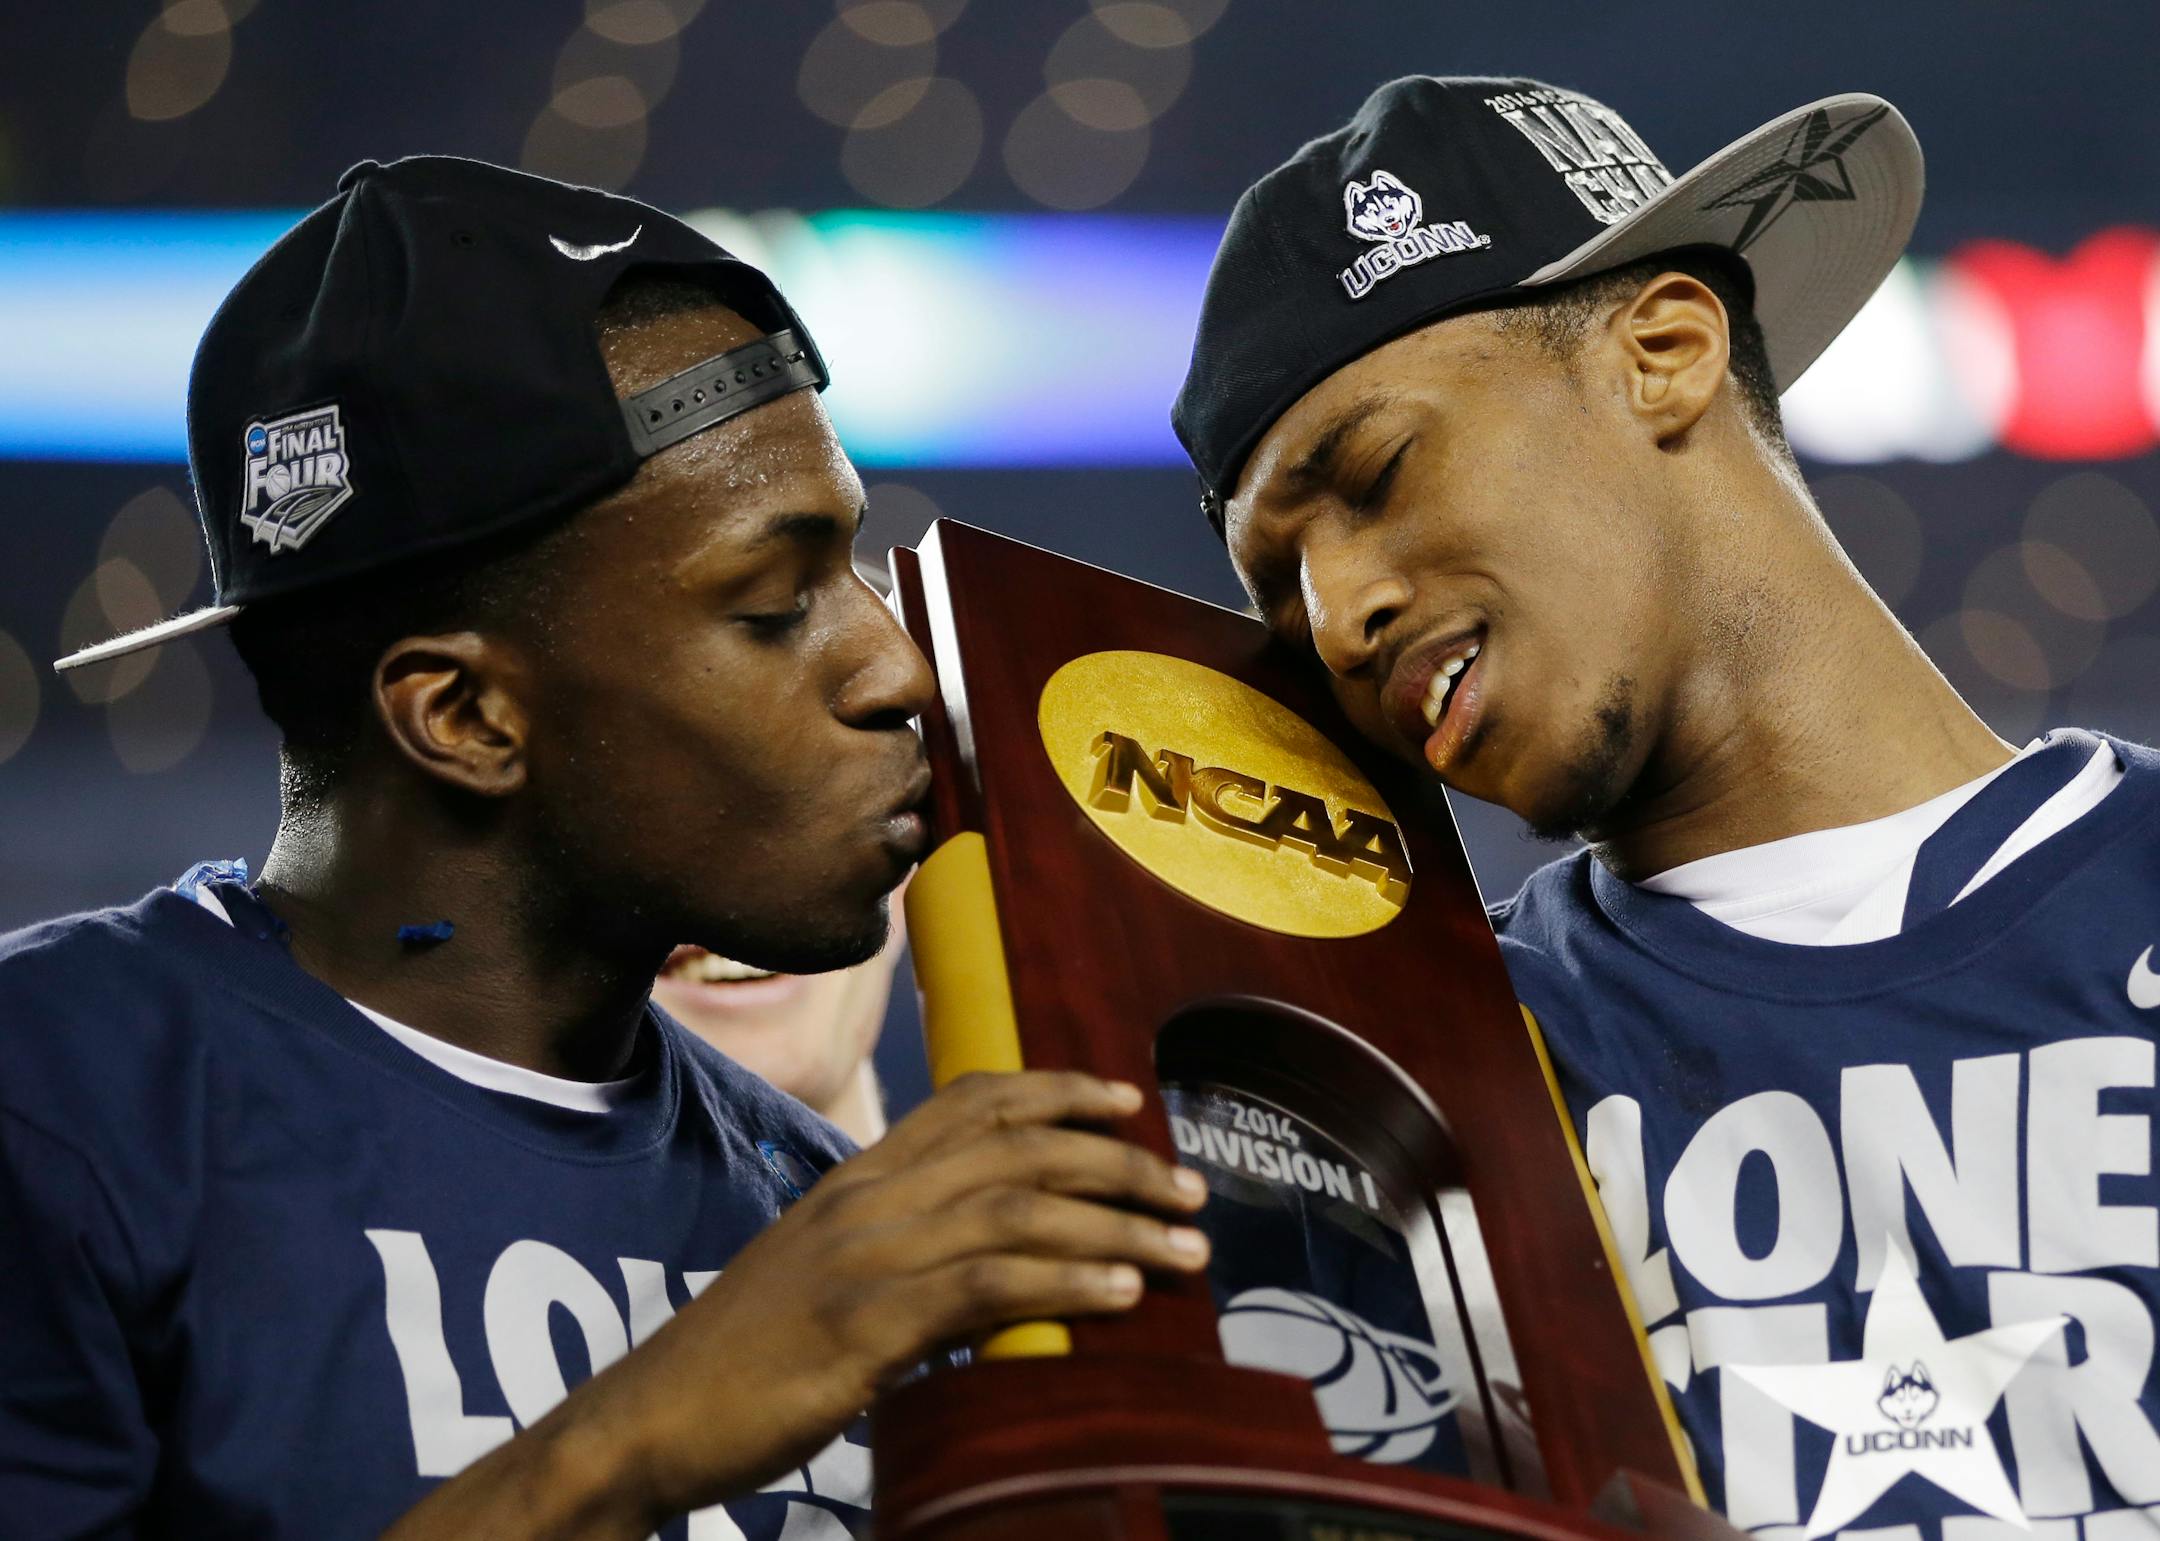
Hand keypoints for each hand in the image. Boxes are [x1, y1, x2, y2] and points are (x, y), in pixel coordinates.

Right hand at [629, 1069, 1208, 1512]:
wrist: (649, 1417)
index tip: (1124, 1100)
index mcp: (856, 1177)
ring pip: (1017, 1207)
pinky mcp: (865, 1325)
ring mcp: (865, 1256)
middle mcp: (866, 1197)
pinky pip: (986, 1285)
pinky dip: (1063, 1280)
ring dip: (1114, 1224)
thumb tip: (986, 1266)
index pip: (970, 1100)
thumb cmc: (742, 1357)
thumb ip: (901, 1250)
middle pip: (1016, 1145)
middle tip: (1188, 1189)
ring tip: (1183, 1251)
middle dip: (1116, 1160)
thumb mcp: (823, 1275)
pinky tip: (1117, 1294)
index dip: (1056, 1089)